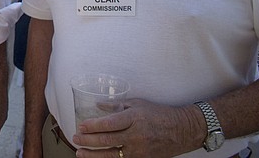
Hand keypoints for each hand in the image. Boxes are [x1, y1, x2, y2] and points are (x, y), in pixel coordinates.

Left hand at [71, 99, 201, 157]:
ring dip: (93, 155)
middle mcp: (136, 135)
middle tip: (75, 138)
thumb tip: (98, 106)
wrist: (183, 130)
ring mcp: (140, 150)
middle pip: (107, 140)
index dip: (93, 125)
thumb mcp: (138, 104)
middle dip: (88, 140)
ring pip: (112, 154)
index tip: (81, 125)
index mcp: (134, 118)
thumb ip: (117, 106)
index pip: (109, 123)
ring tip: (80, 153)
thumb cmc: (159, 114)